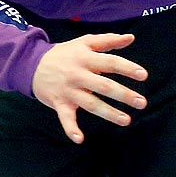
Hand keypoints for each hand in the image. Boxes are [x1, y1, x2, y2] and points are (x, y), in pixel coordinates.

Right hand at [31, 32, 148, 143]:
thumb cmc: (64, 54)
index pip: (110, 62)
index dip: (127, 68)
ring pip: (90, 104)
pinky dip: (70, 129)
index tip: (143, 75)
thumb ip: (108, 40)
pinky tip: (79, 139)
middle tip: (141, 102)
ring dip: (108, 113)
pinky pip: (65, 118)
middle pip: (103, 85)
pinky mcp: (59, 103)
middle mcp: (78, 75)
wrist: (32, 65)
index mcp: (85, 58)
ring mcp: (68, 91)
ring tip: (126, 120)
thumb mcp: (84, 42)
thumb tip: (130, 38)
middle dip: (123, 94)